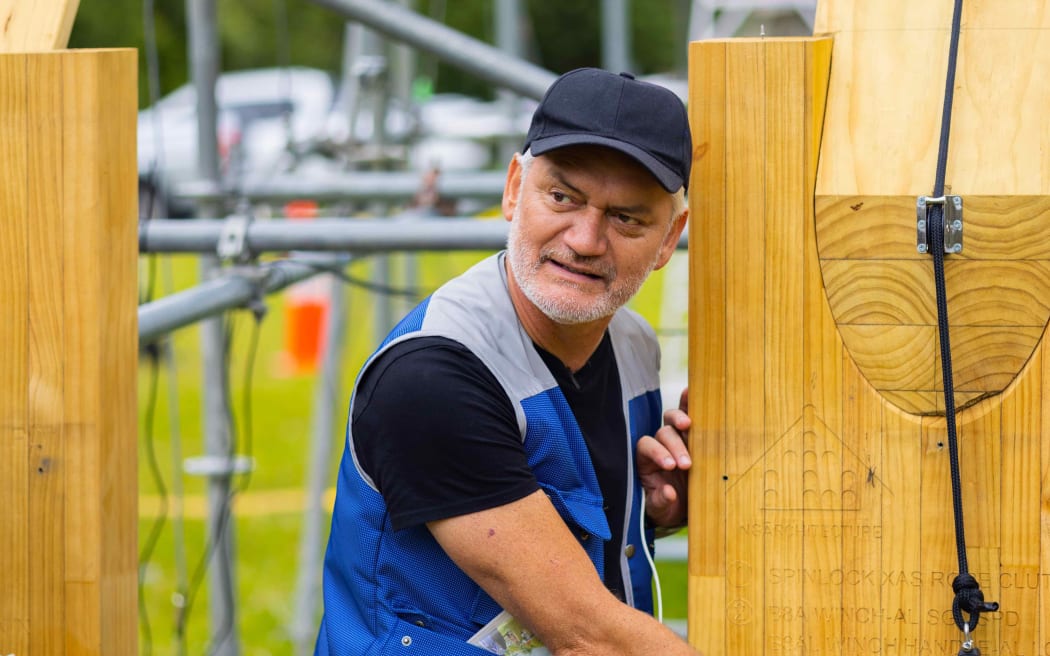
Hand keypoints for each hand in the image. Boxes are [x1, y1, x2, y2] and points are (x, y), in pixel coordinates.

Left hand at [636, 388, 690, 528]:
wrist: (681, 507)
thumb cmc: (666, 506)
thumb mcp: (660, 509)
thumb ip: (660, 501)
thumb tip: (669, 493)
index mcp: (645, 460)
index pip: (646, 446)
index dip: (657, 453)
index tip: (670, 466)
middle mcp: (659, 445)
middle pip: (663, 434)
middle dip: (674, 446)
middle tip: (686, 464)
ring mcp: (676, 439)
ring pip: (674, 421)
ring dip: (682, 422)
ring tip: (690, 428)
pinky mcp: (692, 437)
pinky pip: (689, 414)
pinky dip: (689, 403)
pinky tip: (694, 392)